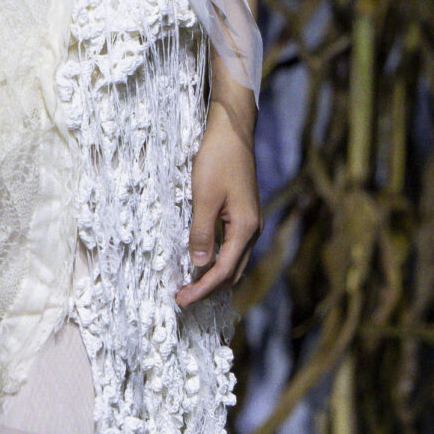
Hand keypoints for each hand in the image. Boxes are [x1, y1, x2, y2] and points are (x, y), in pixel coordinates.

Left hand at [176, 100, 263, 307]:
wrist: (232, 133)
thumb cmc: (217, 160)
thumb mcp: (203, 197)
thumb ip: (201, 233)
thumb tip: (198, 264)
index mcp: (245, 228)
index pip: (223, 271)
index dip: (202, 289)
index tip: (181, 300)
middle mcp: (252, 230)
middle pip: (233, 273)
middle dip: (209, 289)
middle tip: (183, 299)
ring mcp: (249, 223)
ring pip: (234, 262)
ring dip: (214, 278)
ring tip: (190, 287)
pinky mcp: (243, 216)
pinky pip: (232, 249)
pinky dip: (218, 262)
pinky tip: (202, 263)